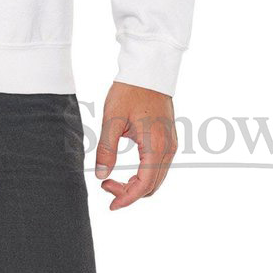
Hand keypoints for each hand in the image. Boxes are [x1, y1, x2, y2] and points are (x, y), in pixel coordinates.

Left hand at [93, 81, 177, 209]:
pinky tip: (128, 172)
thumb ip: (106, 149)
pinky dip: (145, 176)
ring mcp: (172, 145)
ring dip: (137, 186)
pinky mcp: (169, 140)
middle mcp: (169, 149)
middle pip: (152, 187)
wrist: (148, 70)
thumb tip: (100, 175)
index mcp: (156, 146)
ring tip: (112, 179)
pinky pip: (159, 168)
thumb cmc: (129, 91)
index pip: (143, 185)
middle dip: (129, 193)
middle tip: (105, 184)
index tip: (109, 203)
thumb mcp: (112, 119)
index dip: (126, 198)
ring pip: (157, 179)